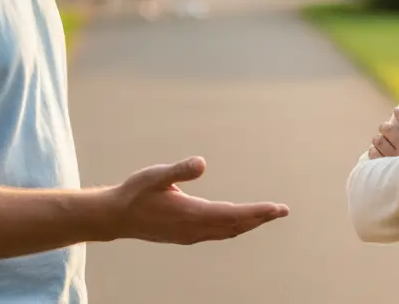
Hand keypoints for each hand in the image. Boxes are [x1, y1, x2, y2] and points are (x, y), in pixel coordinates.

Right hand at [112, 157, 288, 244]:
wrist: (116, 217)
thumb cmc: (135, 192)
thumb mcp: (155, 175)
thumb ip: (179, 170)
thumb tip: (202, 163)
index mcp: (191, 213)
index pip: (233, 214)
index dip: (257, 212)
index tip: (277, 208)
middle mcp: (194, 228)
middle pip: (235, 225)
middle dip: (260, 218)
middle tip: (283, 211)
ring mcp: (190, 235)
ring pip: (228, 232)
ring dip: (249, 224)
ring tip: (267, 215)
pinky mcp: (186, 236)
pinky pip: (218, 234)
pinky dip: (234, 228)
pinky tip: (238, 223)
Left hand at [368, 107, 398, 158]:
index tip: (396, 110)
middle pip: (388, 129)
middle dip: (385, 127)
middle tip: (386, 129)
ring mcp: (394, 160)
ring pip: (379, 140)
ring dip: (378, 139)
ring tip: (382, 141)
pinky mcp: (385, 169)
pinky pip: (373, 153)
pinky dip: (373, 150)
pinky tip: (378, 151)